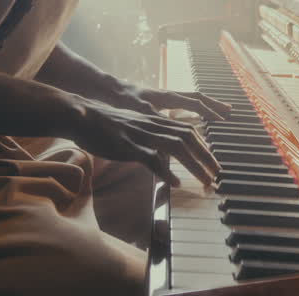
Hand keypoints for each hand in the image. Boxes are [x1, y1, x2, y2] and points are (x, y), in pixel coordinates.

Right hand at [66, 96, 221, 188]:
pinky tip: (175, 182)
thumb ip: (148, 139)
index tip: (213, 160)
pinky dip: (165, 170)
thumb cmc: (104, 124)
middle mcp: (152, 124)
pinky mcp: (127, 144)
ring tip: (205, 179)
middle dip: (206, 155)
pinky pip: (151, 157)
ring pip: (176, 146)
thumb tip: (159, 156)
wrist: (81, 115)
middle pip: (188, 136)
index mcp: (154, 120)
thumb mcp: (132, 128)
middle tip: (218, 173)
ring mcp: (141, 133)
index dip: (203, 144)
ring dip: (194, 164)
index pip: (186, 129)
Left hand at [104, 83, 232, 122]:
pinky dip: (195, 108)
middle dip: (214, 104)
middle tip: (229, 112)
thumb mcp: (138, 112)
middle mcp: (169, 94)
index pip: (195, 102)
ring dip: (207, 105)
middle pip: (198, 97)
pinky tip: (196, 117)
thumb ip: (155, 121)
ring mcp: (165, 96)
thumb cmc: (122, 100)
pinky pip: (184, 103)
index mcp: (167, 97)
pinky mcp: (160, 101)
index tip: (222, 119)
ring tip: (220, 113)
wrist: (109, 89)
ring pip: (192, 99)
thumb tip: (171, 130)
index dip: (209, 111)